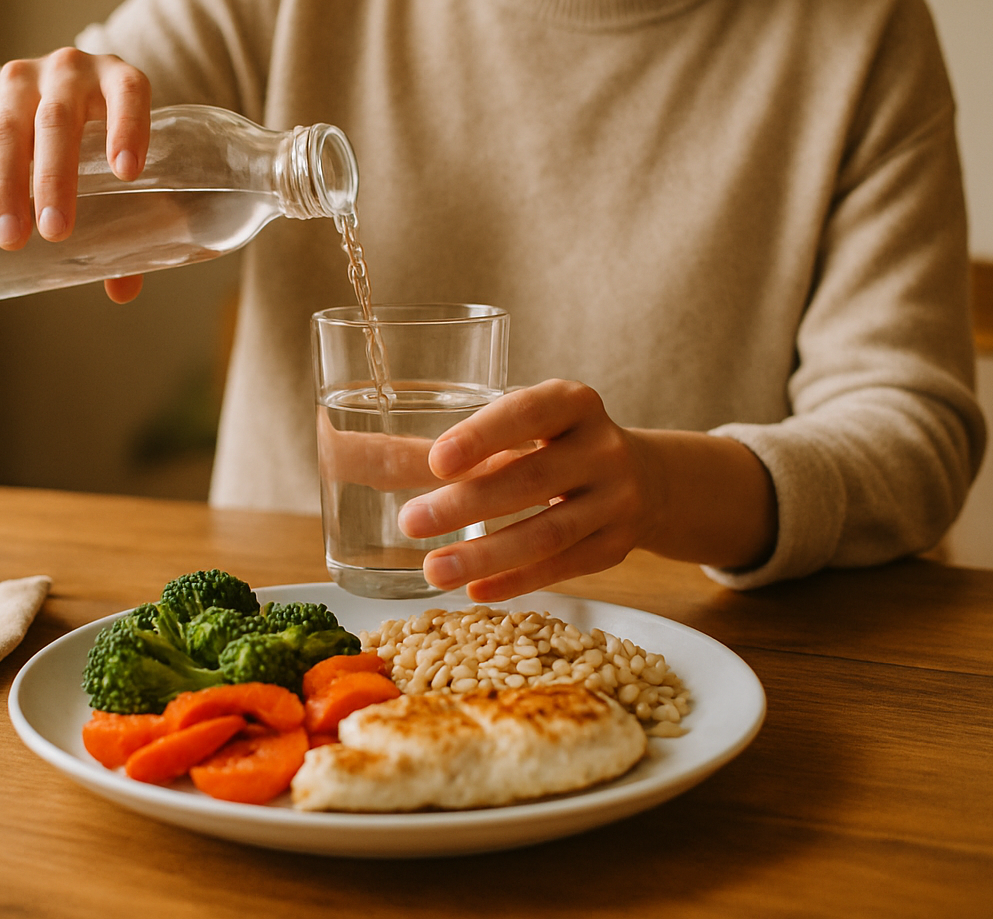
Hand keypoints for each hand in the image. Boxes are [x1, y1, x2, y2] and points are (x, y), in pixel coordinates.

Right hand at [0, 47, 151, 307]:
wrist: (55, 93)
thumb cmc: (104, 141)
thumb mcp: (124, 166)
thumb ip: (132, 222)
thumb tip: (122, 291)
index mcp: (117, 80)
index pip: (129, 94)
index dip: (129, 128)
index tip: (128, 173)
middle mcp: (68, 70)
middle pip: (58, 121)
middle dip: (54, 178)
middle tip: (55, 232)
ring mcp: (20, 77)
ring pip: (8, 128)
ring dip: (6, 185)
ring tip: (10, 238)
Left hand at [397, 379, 777, 600]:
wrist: (645, 479)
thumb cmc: (553, 446)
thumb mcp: (520, 429)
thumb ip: (452, 445)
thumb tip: (347, 452)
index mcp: (573, 403)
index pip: (528, 412)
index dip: (483, 436)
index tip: (435, 461)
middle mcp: (602, 447)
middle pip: (529, 479)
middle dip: (466, 504)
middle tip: (410, 522)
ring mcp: (617, 499)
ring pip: (546, 533)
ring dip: (484, 554)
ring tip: (432, 569)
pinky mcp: (617, 547)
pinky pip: (562, 568)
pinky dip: (514, 581)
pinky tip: (472, 591)